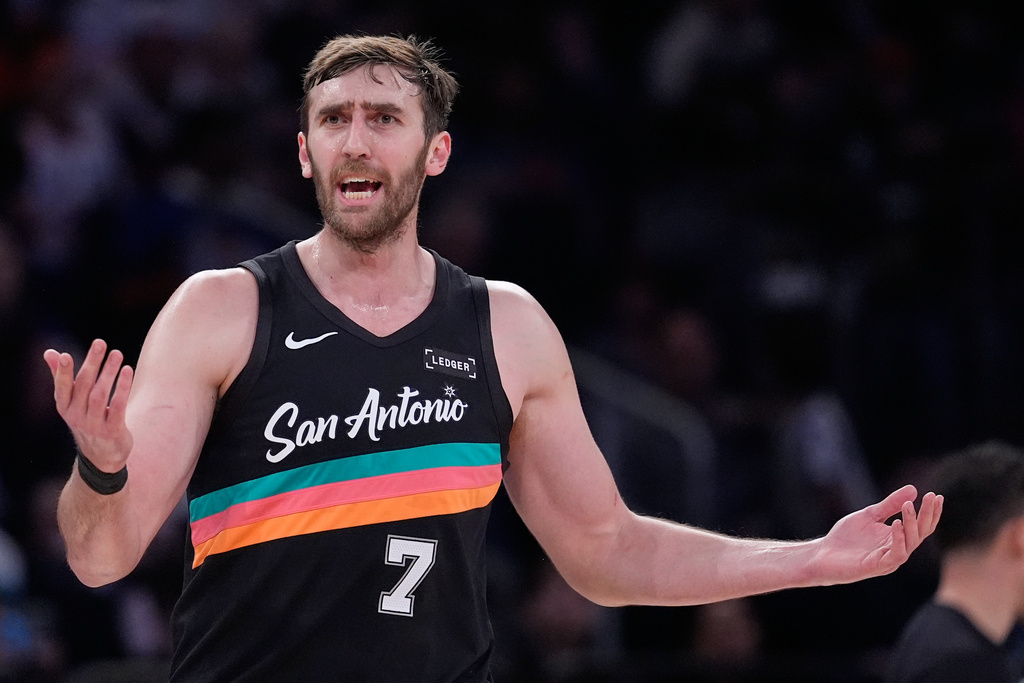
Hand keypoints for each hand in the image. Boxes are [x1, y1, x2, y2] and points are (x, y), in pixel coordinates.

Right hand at [44, 339, 134, 472]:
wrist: (101, 457)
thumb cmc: (87, 421)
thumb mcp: (72, 403)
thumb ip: (62, 378)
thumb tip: (50, 352)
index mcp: (65, 408)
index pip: (62, 387)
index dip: (62, 372)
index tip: (64, 355)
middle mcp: (76, 416)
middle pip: (83, 386)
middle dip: (92, 363)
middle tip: (101, 343)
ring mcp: (94, 425)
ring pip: (100, 395)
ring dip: (108, 373)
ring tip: (117, 354)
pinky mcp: (112, 430)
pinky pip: (117, 406)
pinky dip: (122, 388)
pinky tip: (128, 371)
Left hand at [811, 485, 942, 584]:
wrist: (824, 554)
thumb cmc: (847, 537)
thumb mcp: (870, 515)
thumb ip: (890, 505)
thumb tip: (913, 490)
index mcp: (898, 538)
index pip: (921, 526)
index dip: (930, 512)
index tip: (936, 496)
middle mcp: (897, 549)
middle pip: (920, 533)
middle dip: (926, 515)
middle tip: (930, 497)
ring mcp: (889, 560)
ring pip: (910, 543)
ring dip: (911, 524)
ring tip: (908, 506)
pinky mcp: (878, 566)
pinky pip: (895, 554)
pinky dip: (898, 539)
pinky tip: (896, 523)